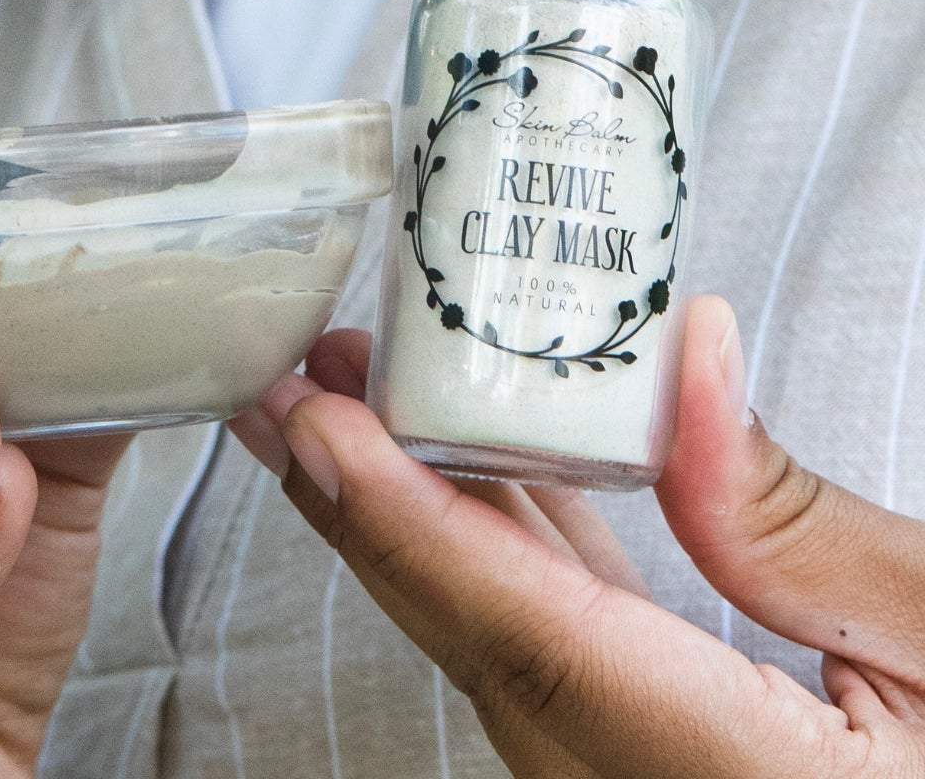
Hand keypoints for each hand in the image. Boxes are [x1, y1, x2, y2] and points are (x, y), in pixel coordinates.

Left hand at [232, 300, 924, 778]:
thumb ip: (800, 522)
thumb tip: (688, 350)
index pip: (536, 644)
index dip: (412, 530)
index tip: (322, 431)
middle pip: (478, 638)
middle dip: (362, 504)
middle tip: (287, 381)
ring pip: (499, 640)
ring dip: (414, 516)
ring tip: (347, 399)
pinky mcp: (655, 758)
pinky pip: (552, 650)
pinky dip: (500, 551)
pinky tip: (473, 467)